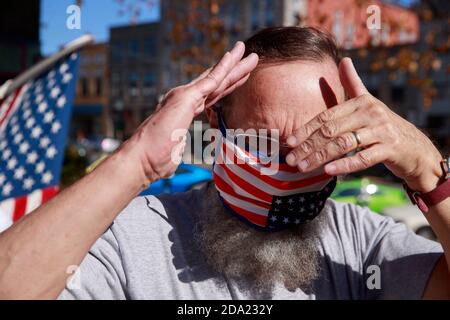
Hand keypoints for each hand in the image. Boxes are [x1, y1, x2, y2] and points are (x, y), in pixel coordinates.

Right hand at [125, 42, 258, 184]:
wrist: (141, 159)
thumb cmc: (154, 162)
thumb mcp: (172, 155)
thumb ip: (177, 151)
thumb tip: (175, 160)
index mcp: (183, 112)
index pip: (210, 97)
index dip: (225, 87)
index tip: (238, 80)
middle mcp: (183, 100)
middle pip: (215, 83)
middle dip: (233, 70)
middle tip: (248, 58)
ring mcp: (184, 96)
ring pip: (216, 77)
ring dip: (233, 63)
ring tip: (246, 49)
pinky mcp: (185, 97)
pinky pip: (210, 79)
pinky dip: (223, 66)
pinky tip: (235, 55)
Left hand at [285, 57, 442, 192]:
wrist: (415, 146)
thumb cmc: (383, 124)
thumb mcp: (368, 103)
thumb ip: (353, 83)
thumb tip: (344, 59)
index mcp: (361, 102)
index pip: (326, 116)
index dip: (306, 129)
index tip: (289, 141)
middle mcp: (371, 113)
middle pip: (332, 131)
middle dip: (308, 146)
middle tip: (290, 159)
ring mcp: (382, 131)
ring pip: (344, 144)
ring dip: (320, 157)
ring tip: (302, 167)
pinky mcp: (390, 148)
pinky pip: (363, 158)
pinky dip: (345, 164)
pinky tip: (328, 170)